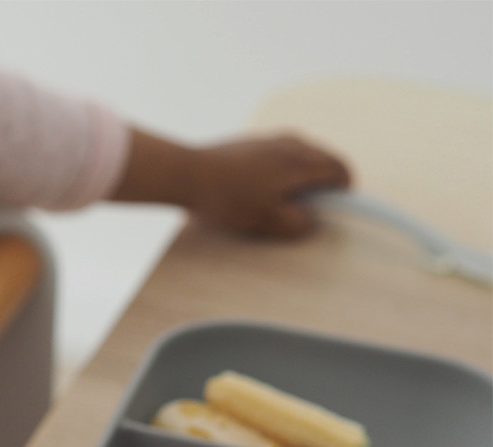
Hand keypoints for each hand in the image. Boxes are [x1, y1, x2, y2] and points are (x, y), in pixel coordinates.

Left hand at [183, 134, 351, 236]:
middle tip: (310, 210)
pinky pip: (281, 154)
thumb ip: (296, 223)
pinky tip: (263, 190)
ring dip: (303, 177)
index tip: (337, 209)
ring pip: (302, 156)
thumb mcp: (266, 220)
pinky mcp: (252, 143)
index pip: (339, 169)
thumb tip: (311, 221)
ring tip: (285, 202)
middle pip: (323, 160)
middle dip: (324, 185)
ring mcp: (270, 139)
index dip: (344, 192)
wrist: (187, 174)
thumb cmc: (227, 197)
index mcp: (300, 160)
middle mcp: (290, 142)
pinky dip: (284, 170)